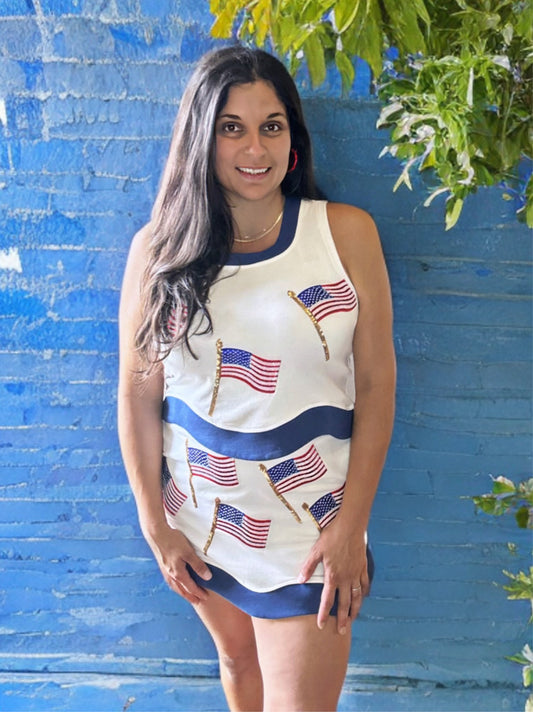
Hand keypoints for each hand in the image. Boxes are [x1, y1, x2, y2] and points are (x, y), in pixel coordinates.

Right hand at [144, 522, 211, 603]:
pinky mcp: (163, 565)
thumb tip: (207, 577)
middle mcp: (171, 575)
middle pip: (182, 590)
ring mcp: (165, 571)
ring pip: (175, 586)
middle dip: (190, 596)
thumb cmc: (173, 541)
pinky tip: (176, 582)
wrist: (156, 533)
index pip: (191, 587)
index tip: (206, 597)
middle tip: (198, 601)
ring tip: (187, 595)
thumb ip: (198, 565)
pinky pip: (171, 581)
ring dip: (182, 592)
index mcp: (178, 573)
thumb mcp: (189, 553)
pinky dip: (176, 586)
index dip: (199, 593)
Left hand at [298, 518, 369, 633]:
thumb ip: (308, 567)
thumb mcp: (316, 550)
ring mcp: (356, 573)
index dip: (324, 614)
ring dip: (354, 610)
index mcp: (333, 576)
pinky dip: (363, 593)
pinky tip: (362, 598)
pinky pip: (364, 584)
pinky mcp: (363, 567)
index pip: (327, 600)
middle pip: (344, 604)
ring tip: (353, 620)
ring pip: (356, 597)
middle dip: (342, 619)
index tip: (321, 625)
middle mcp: (346, 578)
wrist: (350, 526)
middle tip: (342, 631)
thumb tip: (300, 580)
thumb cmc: (331, 537)